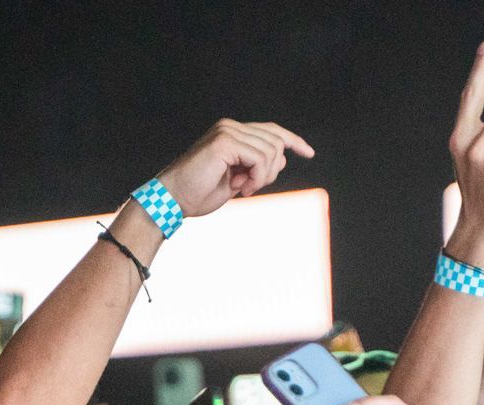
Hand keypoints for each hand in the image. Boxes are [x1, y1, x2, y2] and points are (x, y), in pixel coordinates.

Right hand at [154, 120, 313, 220]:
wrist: (173, 199)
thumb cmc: (198, 193)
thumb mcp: (236, 181)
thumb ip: (257, 167)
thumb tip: (282, 159)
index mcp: (232, 132)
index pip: (272, 130)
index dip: (293, 140)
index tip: (309, 153)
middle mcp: (230, 126)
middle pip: (276, 141)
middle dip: (271, 171)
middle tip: (250, 188)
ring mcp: (227, 131)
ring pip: (271, 151)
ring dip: (263, 177)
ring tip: (242, 189)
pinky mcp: (225, 141)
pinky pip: (260, 158)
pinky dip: (256, 178)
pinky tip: (240, 188)